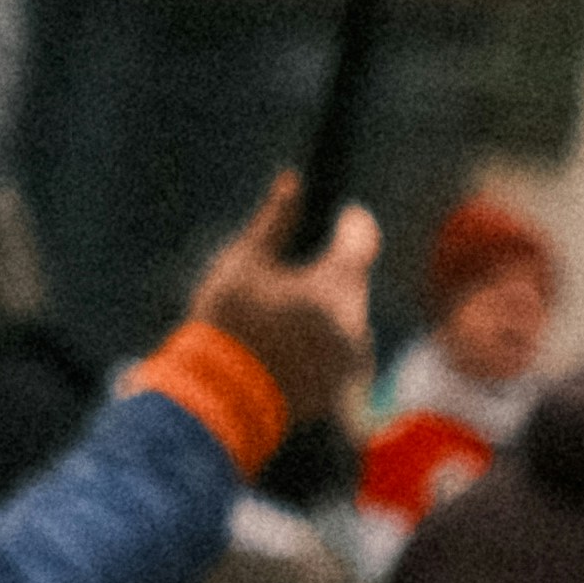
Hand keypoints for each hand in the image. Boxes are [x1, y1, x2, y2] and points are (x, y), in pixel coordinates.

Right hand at [187, 174, 377, 431]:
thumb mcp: (243, 263)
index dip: (353, 222)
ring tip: (281, 314)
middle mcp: (355, 321)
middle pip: (352, 281)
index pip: (362, 239)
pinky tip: (286, 343)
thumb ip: (275, 221)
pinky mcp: (343, 386)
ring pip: (347, 316)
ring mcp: (352, 358)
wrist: (221, 400)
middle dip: (328, 271)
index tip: (343, 214)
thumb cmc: (227, 325)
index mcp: (335, 286)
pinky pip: (340, 349)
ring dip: (325, 308)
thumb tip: (293, 182)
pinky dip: (321, 340)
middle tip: (289, 273)